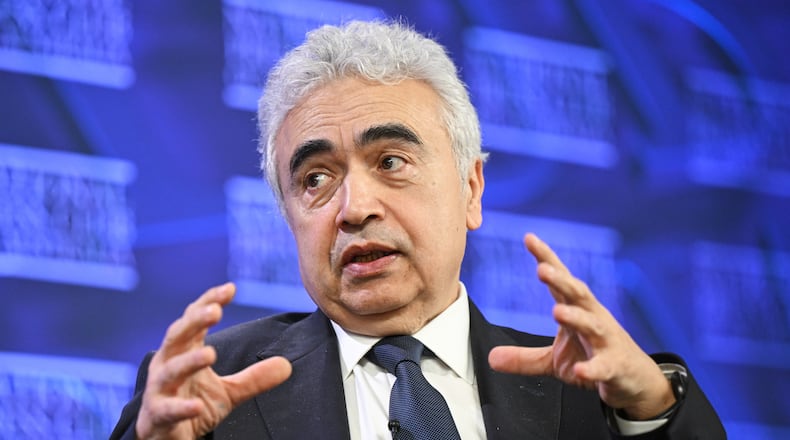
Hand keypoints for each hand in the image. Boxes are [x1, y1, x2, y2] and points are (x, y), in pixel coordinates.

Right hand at [136, 283, 291, 438]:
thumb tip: (286, 365)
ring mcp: (159, 389)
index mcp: (183, 351)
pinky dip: (181, 407)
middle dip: (194, 321)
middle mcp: (167, 363)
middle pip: (177, 335)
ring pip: (170, 370)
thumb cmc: (192, 404)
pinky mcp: (157, 415)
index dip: (209, 302)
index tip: (230, 288)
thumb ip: (254, 378)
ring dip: (189, 360)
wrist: (167, 439)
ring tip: (210, 353)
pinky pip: (167, 409)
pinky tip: (197, 406)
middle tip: (215, 310)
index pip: (194, 320)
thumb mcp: (228, 392)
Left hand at [488, 234, 674, 419]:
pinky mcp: (615, 366)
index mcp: (578, 310)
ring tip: (558, 312)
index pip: (561, 281)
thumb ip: (524, 358)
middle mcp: (593, 318)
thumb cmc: (596, 357)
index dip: (547, 258)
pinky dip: (592, 368)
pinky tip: (581, 370)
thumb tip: (491, 358)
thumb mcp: (555, 360)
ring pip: (592, 324)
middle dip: (562, 280)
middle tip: (542, 270)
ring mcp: (606, 341)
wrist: (636, 380)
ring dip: (576, 316)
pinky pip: (603, 366)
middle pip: (578, 294)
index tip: (530, 238)